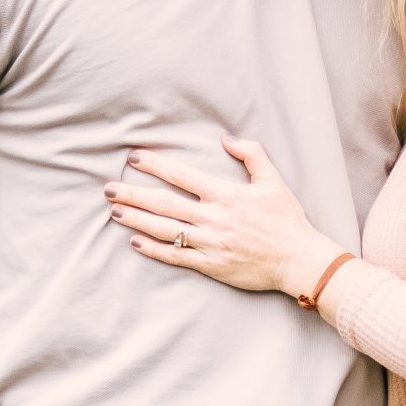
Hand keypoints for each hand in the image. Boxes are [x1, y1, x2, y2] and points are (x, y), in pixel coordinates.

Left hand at [105, 137, 343, 299]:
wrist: (297, 259)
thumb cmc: (286, 220)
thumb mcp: (273, 180)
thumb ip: (251, 154)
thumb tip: (227, 140)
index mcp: (225, 195)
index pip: (181, 176)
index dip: (154, 165)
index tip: (133, 158)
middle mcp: (212, 218)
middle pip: (163, 203)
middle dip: (133, 194)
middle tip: (108, 188)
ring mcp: (209, 243)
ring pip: (164, 230)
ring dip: (136, 219)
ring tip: (114, 211)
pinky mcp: (210, 265)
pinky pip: (176, 256)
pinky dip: (154, 250)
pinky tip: (135, 242)